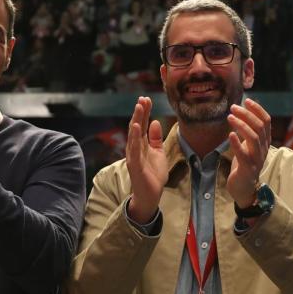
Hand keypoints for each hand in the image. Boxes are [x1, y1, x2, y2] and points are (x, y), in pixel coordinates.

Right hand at [125, 97, 166, 222]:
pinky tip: (137, 126)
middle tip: (143, 98)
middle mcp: (135, 147)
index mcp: (141, 144)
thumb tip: (156, 122)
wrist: (151, 195)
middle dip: (139, 112)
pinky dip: (135, 137)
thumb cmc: (153, 174)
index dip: (144, 112)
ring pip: (134, 135)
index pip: (142, 124)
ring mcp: (134, 156)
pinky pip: (134, 149)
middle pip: (136, 126)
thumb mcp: (158, 153)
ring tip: (139, 107)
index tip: (147, 99)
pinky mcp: (135, 165)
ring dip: (136, 120)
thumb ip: (156, 138)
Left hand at [226, 100, 270, 207]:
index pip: (266, 121)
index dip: (258, 109)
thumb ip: (248, 132)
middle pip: (259, 127)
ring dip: (241, 125)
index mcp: (265, 142)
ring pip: (253, 138)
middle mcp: (264, 149)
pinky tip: (229, 134)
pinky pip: (243, 154)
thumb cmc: (244, 164)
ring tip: (229, 117)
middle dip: (247, 114)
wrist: (244, 188)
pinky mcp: (248, 168)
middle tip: (233, 107)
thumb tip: (242, 112)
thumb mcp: (248, 145)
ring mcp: (257, 159)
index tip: (246, 100)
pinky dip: (236, 143)